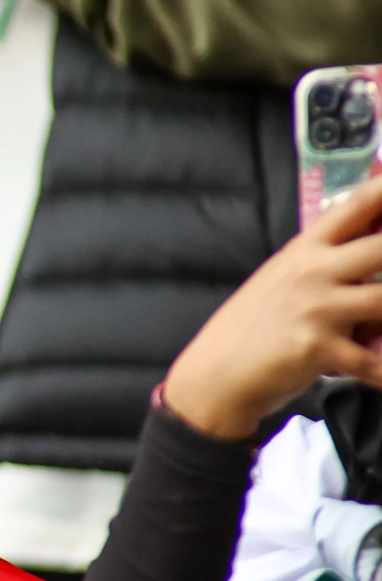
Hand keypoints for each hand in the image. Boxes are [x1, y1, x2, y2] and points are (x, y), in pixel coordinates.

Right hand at [161, 179, 381, 439]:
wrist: (215, 375)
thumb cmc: (251, 327)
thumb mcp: (283, 279)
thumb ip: (326, 260)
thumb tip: (372, 239)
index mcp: (306, 250)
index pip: (356, 205)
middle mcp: (312, 272)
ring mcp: (315, 309)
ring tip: (380, 328)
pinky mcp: (317, 348)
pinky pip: (371, 361)